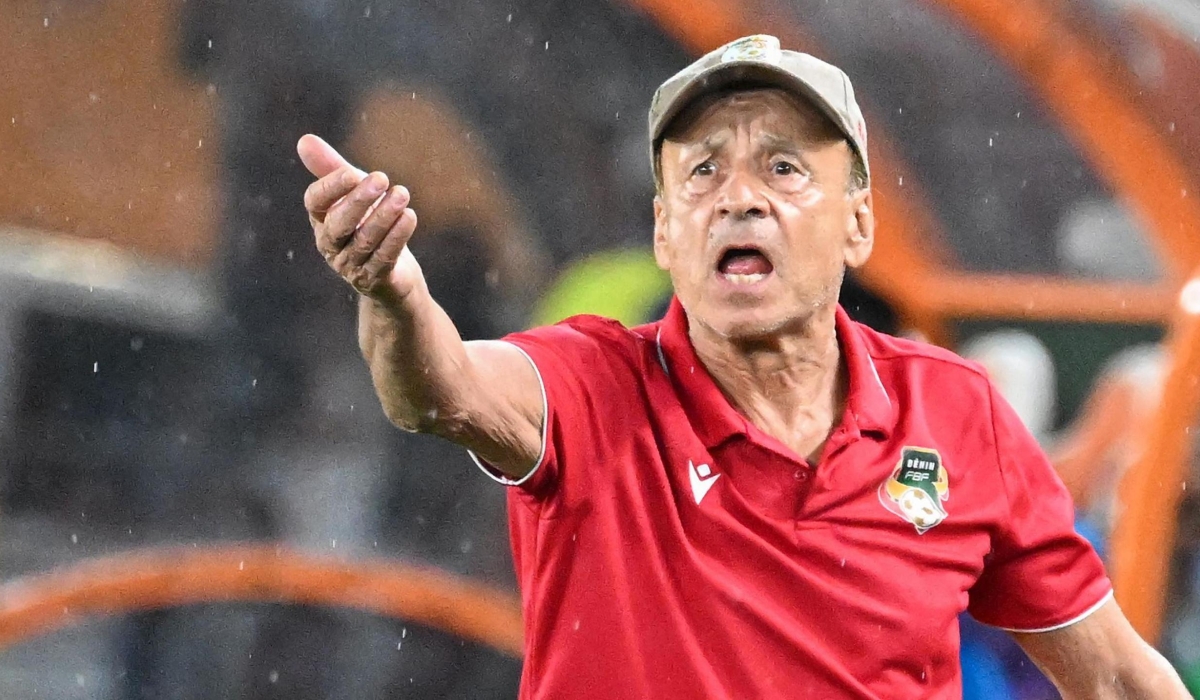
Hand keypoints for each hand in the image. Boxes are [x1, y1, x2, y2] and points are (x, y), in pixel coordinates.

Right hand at [298, 134, 422, 303]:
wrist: (393, 273)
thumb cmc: (369, 224)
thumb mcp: (353, 193)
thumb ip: (332, 168)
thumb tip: (305, 139)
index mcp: (321, 220)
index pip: (315, 202)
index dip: (331, 187)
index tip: (353, 172)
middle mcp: (331, 245)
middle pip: (338, 223)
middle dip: (359, 200)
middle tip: (382, 178)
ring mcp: (351, 265)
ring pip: (365, 241)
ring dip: (384, 216)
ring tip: (402, 194)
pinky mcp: (374, 279)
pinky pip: (384, 257)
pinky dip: (397, 236)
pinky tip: (410, 216)